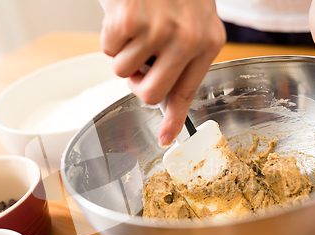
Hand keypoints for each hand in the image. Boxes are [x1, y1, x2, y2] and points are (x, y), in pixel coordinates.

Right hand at [100, 0, 225, 145]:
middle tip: (139, 62)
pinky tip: (124, 14)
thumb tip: (163, 103)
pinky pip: (107, 50)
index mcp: (208, 41)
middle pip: (150, 94)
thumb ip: (181, 61)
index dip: (173, 119)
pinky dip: (109, 35)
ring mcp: (158, 29)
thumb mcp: (191, 22)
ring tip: (135, 26)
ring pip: (122, 72)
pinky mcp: (130, 19)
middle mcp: (187, 38)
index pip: (187, 90)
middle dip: (137, 82)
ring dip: (122, 53)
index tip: (165, 139)